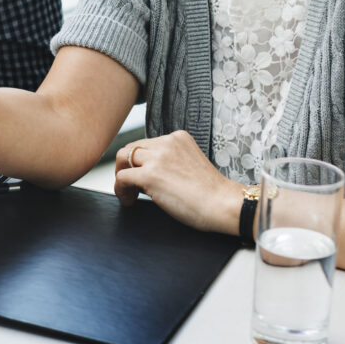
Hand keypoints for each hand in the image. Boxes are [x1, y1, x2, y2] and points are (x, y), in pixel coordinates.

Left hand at [113, 131, 241, 233]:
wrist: (224, 204)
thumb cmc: (211, 192)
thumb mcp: (189, 163)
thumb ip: (169, 160)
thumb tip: (144, 171)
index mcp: (178, 138)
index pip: (146, 144)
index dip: (140, 161)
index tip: (141, 176)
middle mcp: (166, 143)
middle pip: (131, 148)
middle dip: (128, 166)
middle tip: (132, 185)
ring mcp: (157, 158)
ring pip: (122, 158)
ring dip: (122, 176)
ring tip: (130, 192)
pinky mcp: (150, 175)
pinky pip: (122, 177)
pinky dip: (120, 189)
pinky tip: (129, 200)